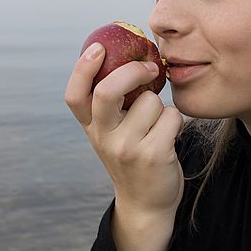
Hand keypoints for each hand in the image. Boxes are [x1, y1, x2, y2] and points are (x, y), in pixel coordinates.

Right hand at [65, 42, 184, 218]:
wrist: (146, 203)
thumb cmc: (133, 156)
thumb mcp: (112, 132)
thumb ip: (112, 102)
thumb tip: (129, 55)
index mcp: (91, 128)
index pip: (74, 95)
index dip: (82, 68)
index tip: (98, 47)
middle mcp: (104, 137)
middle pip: (107, 91)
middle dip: (132, 71)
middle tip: (150, 67)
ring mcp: (127, 148)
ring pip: (150, 101)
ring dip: (162, 105)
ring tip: (158, 124)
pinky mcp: (153, 155)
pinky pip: (171, 116)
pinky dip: (175, 120)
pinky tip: (169, 136)